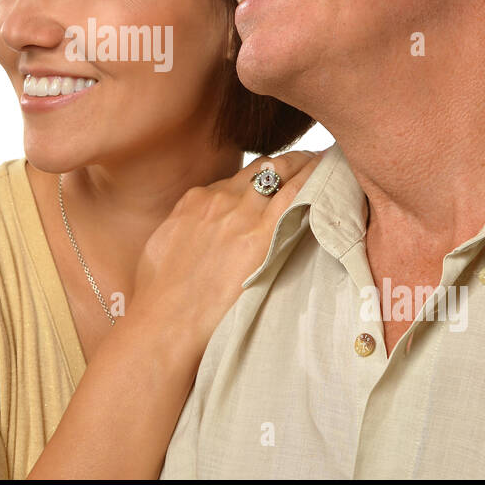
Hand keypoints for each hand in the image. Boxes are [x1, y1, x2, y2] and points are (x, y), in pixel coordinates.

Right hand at [130, 150, 322, 351]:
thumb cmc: (159, 297)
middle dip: (288, 162)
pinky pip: (293, 194)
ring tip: (325, 164)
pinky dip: (311, 178)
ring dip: (304, 166)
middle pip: (263, 169)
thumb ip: (185, 231)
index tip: (277, 178)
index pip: (238, 179)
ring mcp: (240, 215)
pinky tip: (325, 172)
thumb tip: (193, 235)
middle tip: (310, 163)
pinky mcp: (260, 236)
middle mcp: (218, 200)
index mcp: (194, 202)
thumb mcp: (163, 249)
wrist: (165, 321)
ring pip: (280, 172)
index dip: (262, 177)